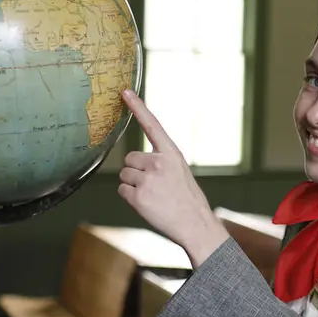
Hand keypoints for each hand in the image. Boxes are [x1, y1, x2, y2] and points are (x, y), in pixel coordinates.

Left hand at [117, 89, 229, 266]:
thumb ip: (160, 162)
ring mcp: (148, 179)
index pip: (152, 125)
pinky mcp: (138, 196)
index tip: (124, 92)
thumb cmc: (187, 200)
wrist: (195, 224)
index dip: (138, 107)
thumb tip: (135, 161)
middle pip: (130, 158)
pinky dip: (130, 198)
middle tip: (153, 186)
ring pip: (124, 175)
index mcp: (172, 153)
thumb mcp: (180, 172)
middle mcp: (159, 162)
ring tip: (153, 197)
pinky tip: (147, 205)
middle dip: (136, 171)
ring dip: (133, 186)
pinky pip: (122, 191)